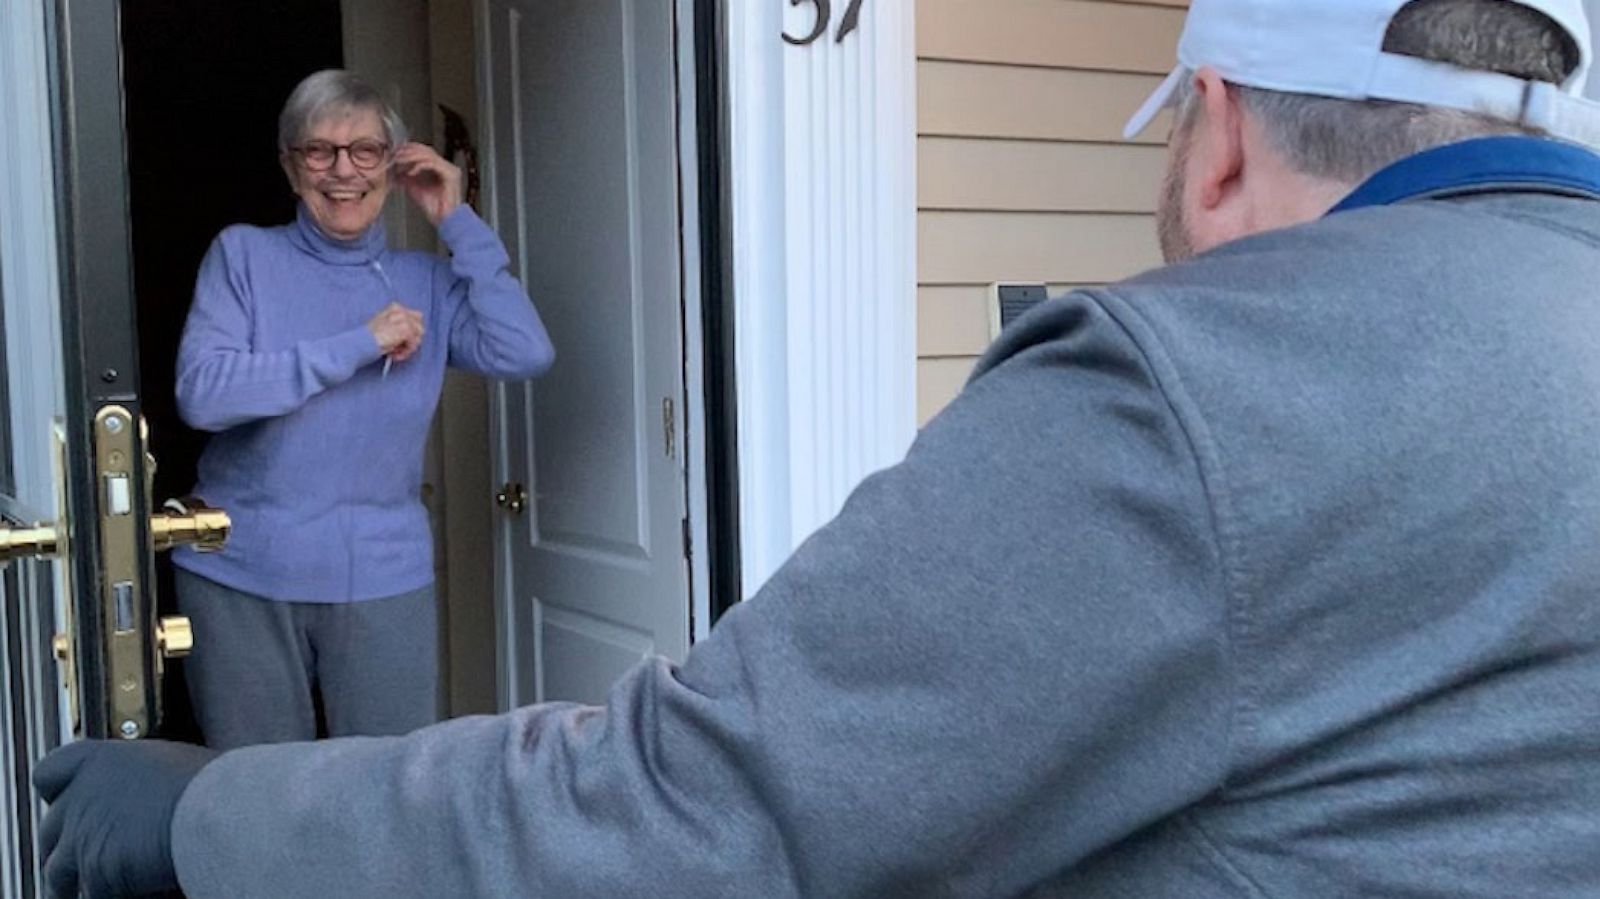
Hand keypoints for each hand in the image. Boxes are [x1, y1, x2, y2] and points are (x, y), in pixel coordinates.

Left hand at [34, 739, 216, 897]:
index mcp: (101, 761)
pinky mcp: (95, 874)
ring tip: (100, 889)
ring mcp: (82, 837)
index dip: (56, 793)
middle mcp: (83, 797)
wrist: (220, 811)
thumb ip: (145, 779)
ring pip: (57, 871)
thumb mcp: (173, 764)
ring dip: (72, 885)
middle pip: (51, 829)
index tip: (64, 803)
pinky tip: (138, 892)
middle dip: (64, 847)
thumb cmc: (214, 784)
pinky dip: (107, 895)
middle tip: (88, 856)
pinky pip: (90, 894)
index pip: (49, 773)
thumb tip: (158, 794)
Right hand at [368, 302, 424, 362]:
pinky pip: (413, 344)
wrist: (362, 342)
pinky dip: (405, 352)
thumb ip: (398, 324)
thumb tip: (414, 334)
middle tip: (399, 349)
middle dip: (411, 340)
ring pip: (418, 337)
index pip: (416, 317)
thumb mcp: (384, 325)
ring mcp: (404, 319)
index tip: (402, 341)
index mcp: (395, 307)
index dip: (411, 331)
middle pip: (420, 327)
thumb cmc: (369, 337)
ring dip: (408, 348)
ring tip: (395, 352)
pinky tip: (394, 354)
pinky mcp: (406, 330)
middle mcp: (401, 311)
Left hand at [393, 141, 462, 226]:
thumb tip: (394, 171)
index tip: (395, 152)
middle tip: (395, 154)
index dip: (409, 149)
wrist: (444, 220)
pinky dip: (419, 166)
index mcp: (440, 168)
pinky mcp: (450, 174)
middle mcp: (447, 166)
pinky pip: (432, 164)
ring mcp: (450, 169)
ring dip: (411, 156)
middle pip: (426, 150)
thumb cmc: (433, 208)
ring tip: (399, 161)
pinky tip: (410, 172)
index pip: (425, 151)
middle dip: (408, 151)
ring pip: (429, 155)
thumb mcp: (414, 188)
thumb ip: (406, 177)